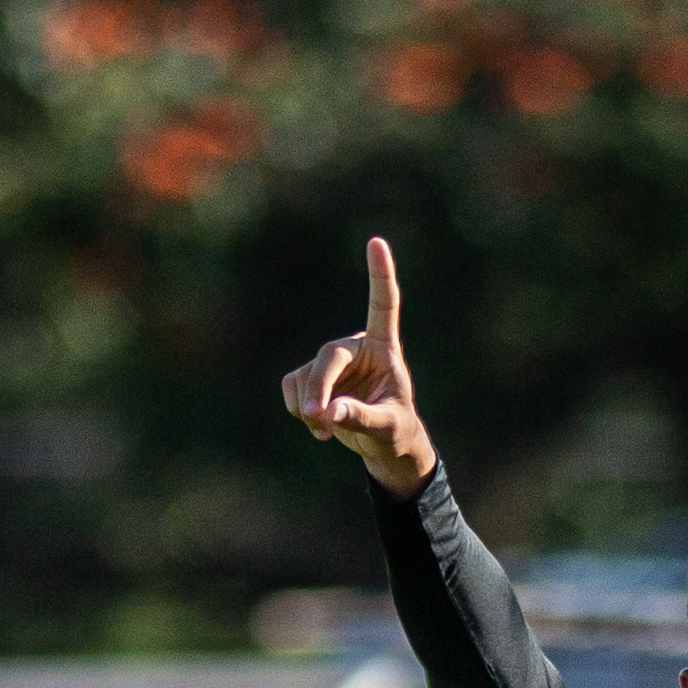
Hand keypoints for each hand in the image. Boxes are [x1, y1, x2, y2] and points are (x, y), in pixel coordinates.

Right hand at [278, 236, 437, 495]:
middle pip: (328, 357)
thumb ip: (362, 417)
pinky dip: (299, 409)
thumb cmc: (395, 430)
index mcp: (384, 349)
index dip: (380, 276)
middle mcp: (355, 347)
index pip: (383, 306)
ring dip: (309, 408)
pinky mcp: (311, 375)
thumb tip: (330, 412)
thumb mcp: (386, 427)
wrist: (382, 444)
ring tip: (327, 430)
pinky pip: (292, 387)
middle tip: (318, 418)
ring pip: (305, 376)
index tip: (376, 243)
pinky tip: (317, 424)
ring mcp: (330, 361)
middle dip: (320, 388)